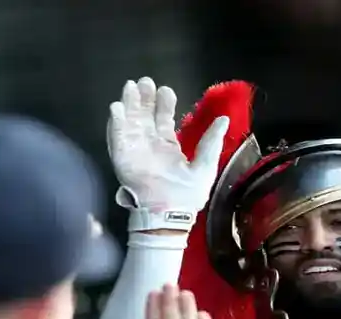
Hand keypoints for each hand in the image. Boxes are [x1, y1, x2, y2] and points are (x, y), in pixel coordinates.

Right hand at [107, 77, 229, 231]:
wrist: (169, 214)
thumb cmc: (187, 195)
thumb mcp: (205, 166)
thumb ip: (212, 142)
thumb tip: (224, 119)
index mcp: (168, 146)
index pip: (163, 119)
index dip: (164, 104)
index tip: (166, 90)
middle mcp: (150, 145)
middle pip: (144, 116)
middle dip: (144, 98)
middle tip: (144, 81)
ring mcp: (135, 150)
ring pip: (129, 122)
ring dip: (129, 104)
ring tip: (130, 87)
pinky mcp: (123, 158)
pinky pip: (117, 137)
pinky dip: (116, 122)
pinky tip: (117, 107)